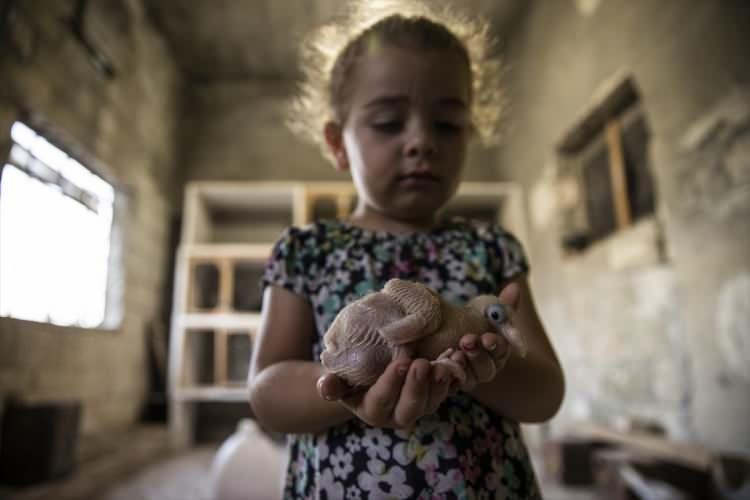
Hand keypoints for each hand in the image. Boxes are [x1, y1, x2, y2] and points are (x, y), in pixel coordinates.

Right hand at [317, 358, 453, 428]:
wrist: (370, 367)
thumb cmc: (351, 372)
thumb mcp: (339, 376)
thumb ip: (333, 383)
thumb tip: (325, 388)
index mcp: (372, 410)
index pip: (381, 401)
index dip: (391, 384)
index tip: (400, 363)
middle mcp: (397, 415)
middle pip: (410, 409)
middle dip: (418, 388)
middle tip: (423, 364)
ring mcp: (419, 407)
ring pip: (432, 402)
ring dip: (440, 384)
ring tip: (445, 363)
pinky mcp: (435, 396)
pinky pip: (447, 390)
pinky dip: (454, 375)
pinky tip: (458, 356)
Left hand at [452, 282, 521, 391]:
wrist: (443, 322)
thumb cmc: (473, 313)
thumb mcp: (488, 305)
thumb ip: (502, 302)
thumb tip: (514, 288)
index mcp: (498, 351)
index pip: (500, 352)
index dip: (496, 346)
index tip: (487, 338)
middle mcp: (485, 367)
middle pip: (486, 369)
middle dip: (478, 355)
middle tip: (467, 340)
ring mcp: (467, 376)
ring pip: (470, 379)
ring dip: (464, 365)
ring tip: (455, 353)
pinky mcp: (449, 380)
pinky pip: (450, 384)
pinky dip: (448, 375)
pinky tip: (442, 362)